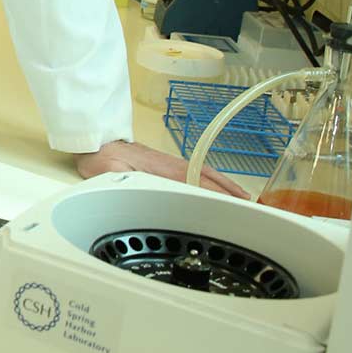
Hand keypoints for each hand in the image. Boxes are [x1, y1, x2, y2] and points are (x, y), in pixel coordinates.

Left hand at [76, 140, 249, 198]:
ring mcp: (175, 165)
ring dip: (229, 189)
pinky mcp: (171, 166)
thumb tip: (140, 188)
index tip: (239, 208)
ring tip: (247, 202)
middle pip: (212, 180)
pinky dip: (218, 182)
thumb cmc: (103, 158)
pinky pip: (201, 173)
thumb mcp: (113, 173)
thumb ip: (127, 180)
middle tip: (254, 209)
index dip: (221, 196)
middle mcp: (175, 166)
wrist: (97, 143)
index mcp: (165, 169)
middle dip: (233, 195)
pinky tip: (222, 190)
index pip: (200, 184)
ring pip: (209, 176)